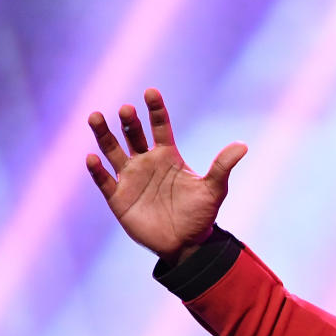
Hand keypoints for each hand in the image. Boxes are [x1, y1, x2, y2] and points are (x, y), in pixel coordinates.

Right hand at [85, 88, 246, 261]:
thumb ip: (222, 166)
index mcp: (168, 155)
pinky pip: (104, 180)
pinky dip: (97, 169)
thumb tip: (243, 146)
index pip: (160, 126)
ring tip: (96, 117)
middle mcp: (146, 162)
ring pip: (112, 150)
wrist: (186, 244)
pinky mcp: (118, 197)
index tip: (150, 92)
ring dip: (104, 134)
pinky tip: (92, 158)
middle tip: (126, 109)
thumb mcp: (214, 189)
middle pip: (133, 134)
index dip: (155, 110)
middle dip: (129, 121)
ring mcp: (130, 178)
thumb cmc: (200, 214)